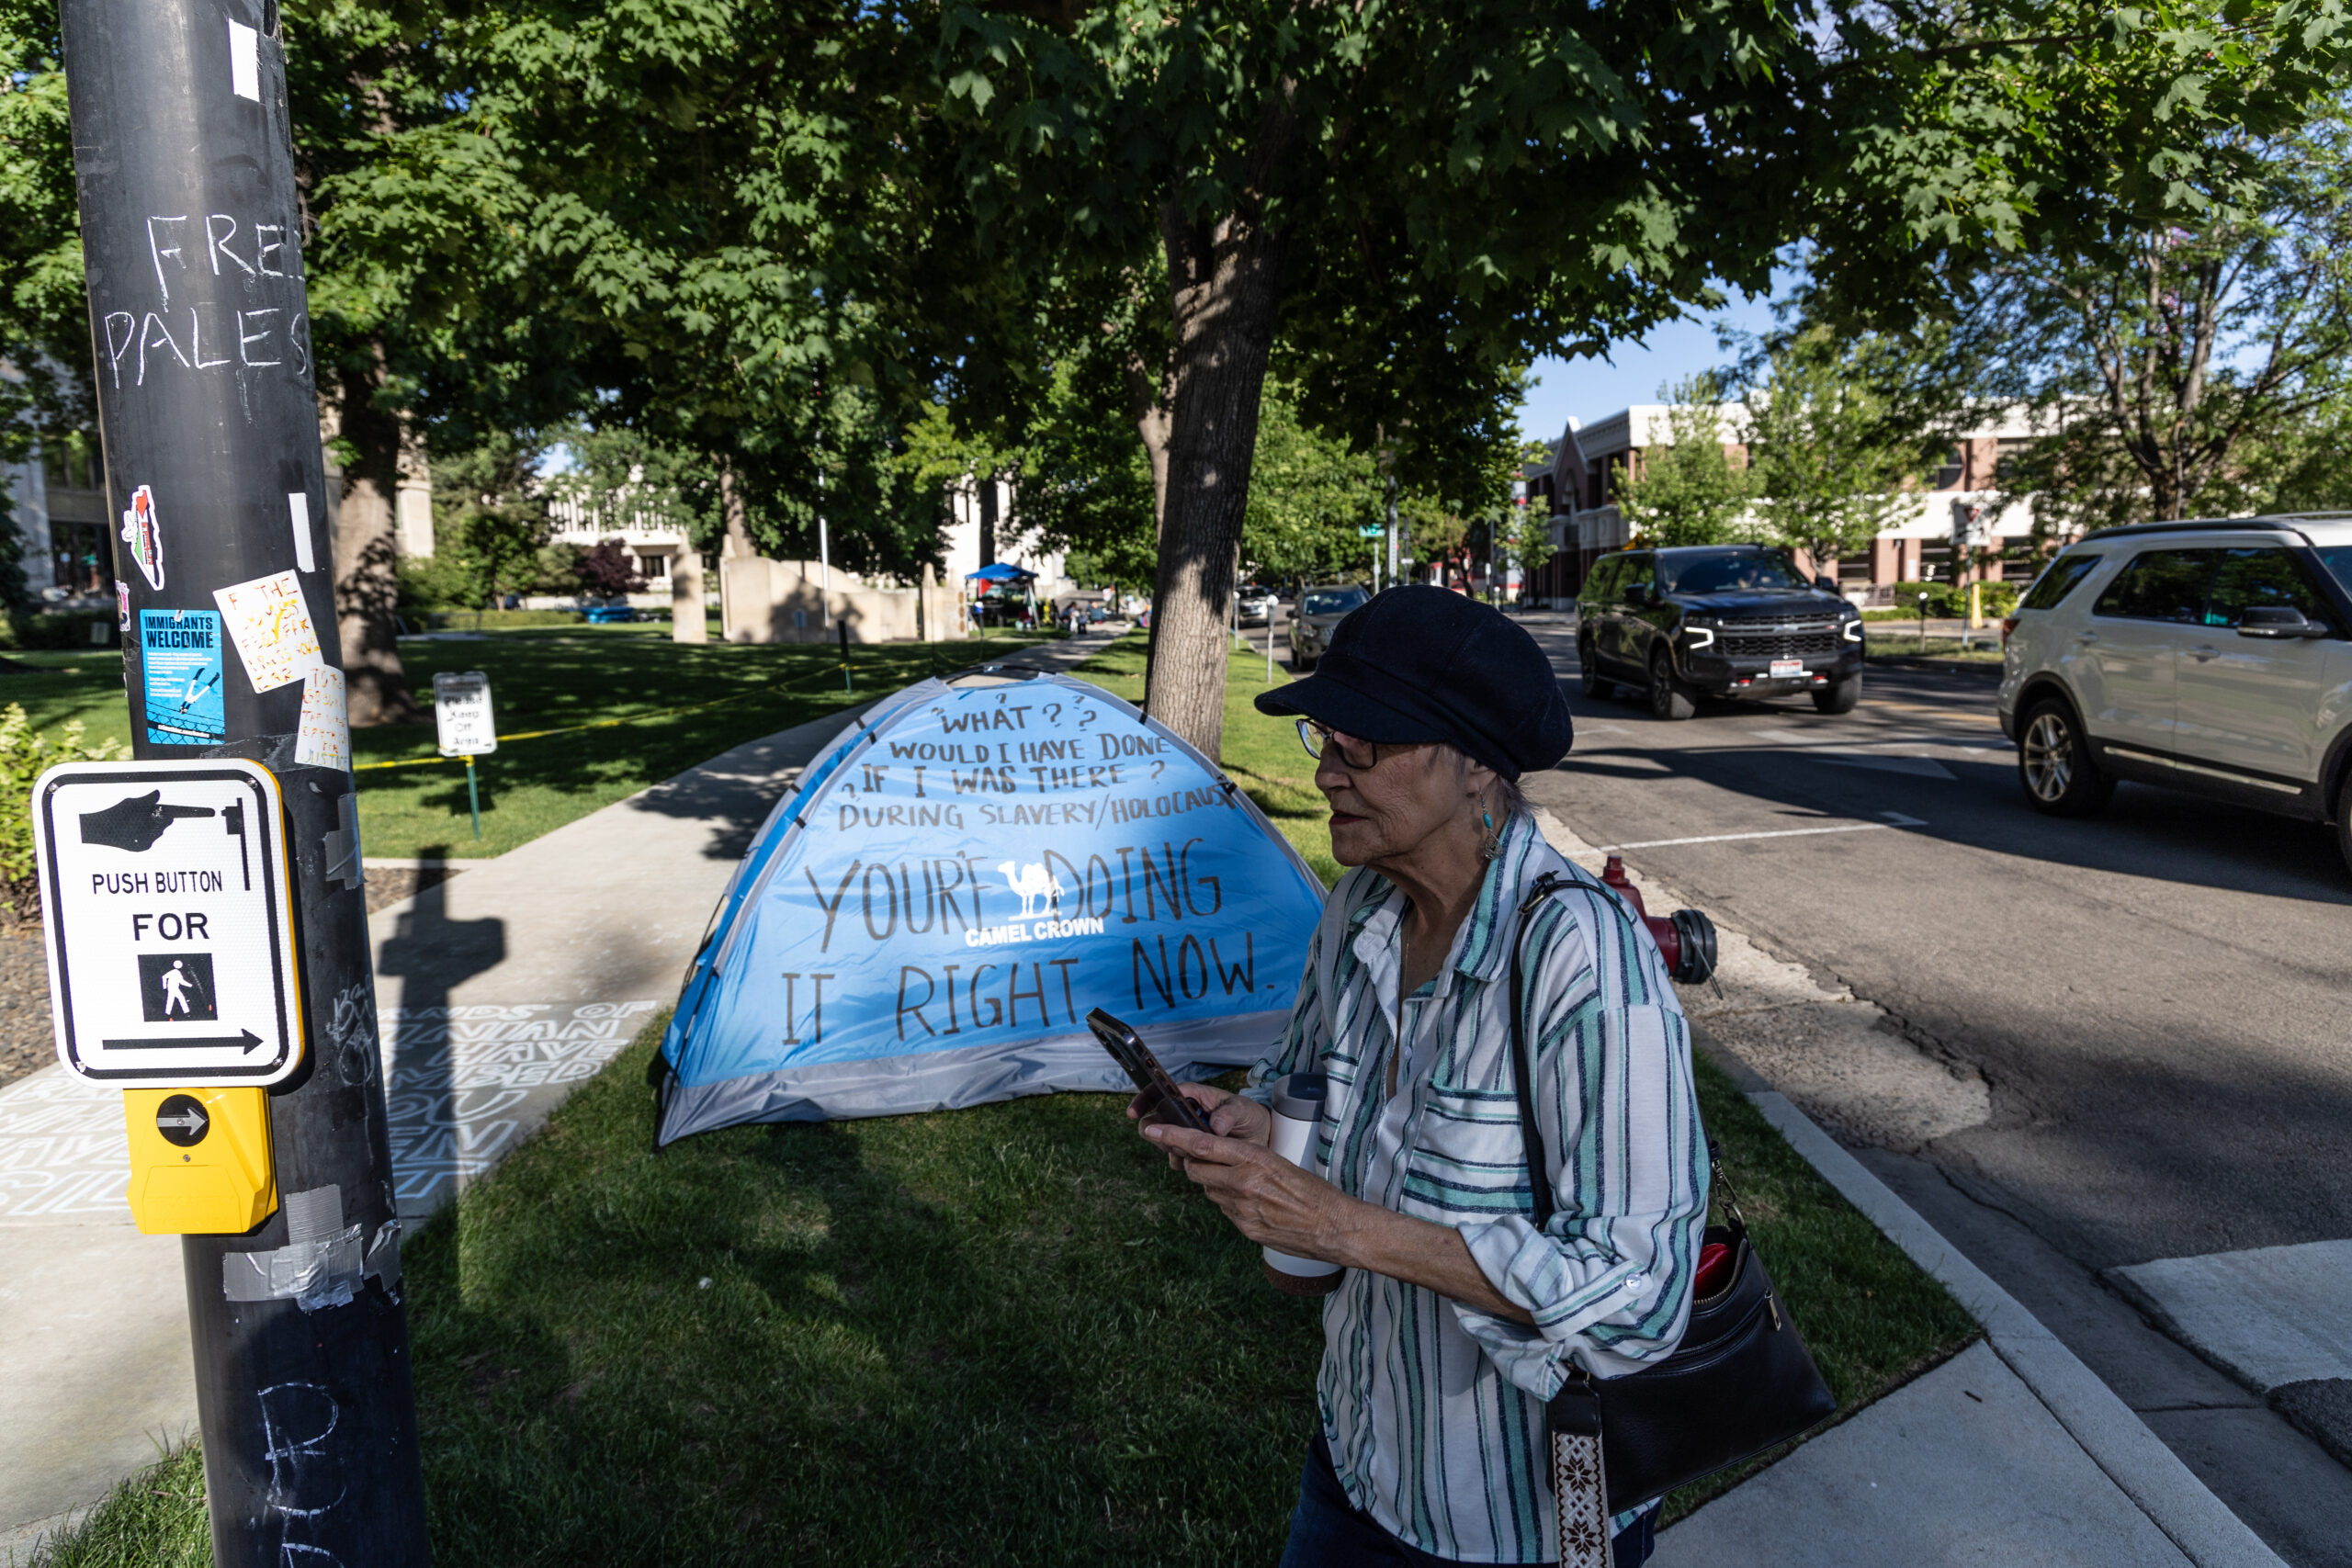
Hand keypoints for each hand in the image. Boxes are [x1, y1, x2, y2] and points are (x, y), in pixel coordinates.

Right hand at [1126, 1082, 1270, 1166]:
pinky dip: (1181, 1162)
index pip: (1162, 1092)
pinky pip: (1177, 1158)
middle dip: (1158, 1131)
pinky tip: (1196, 1162)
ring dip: (1171, 1148)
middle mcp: (1186, 1114)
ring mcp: (1187, 1134)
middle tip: (1170, 1141)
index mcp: (1194, 1096)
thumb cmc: (1250, 1115)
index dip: (1145, 1099)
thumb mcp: (1243, 1109)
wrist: (1261, 1137)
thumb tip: (1216, 1126)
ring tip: (1191, 1151)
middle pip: (1158, 1120)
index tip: (1135, 1112)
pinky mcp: (1192, 1152)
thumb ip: (1229, 1114)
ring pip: (1165, 1141)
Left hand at [1142, 1121, 1366, 1264]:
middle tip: (1200, 1157)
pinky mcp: (1244, 1228)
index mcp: (1253, 1159)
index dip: (1173, 1136)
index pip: (1201, 1144)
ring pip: (1208, 1190)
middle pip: (1195, 1169)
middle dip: (1192, 1162)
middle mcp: (1242, 1183)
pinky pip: (1224, 1210)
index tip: (1152, 1130)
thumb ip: (1246, 1159)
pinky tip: (1251, 1202)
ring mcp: (1241, 1208)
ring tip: (1241, 1182)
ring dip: (1213, 1183)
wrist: (1333, 1226)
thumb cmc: (1312, 1190)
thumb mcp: (1280, 1161)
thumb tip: (1218, 1159)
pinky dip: (1229, 1203)